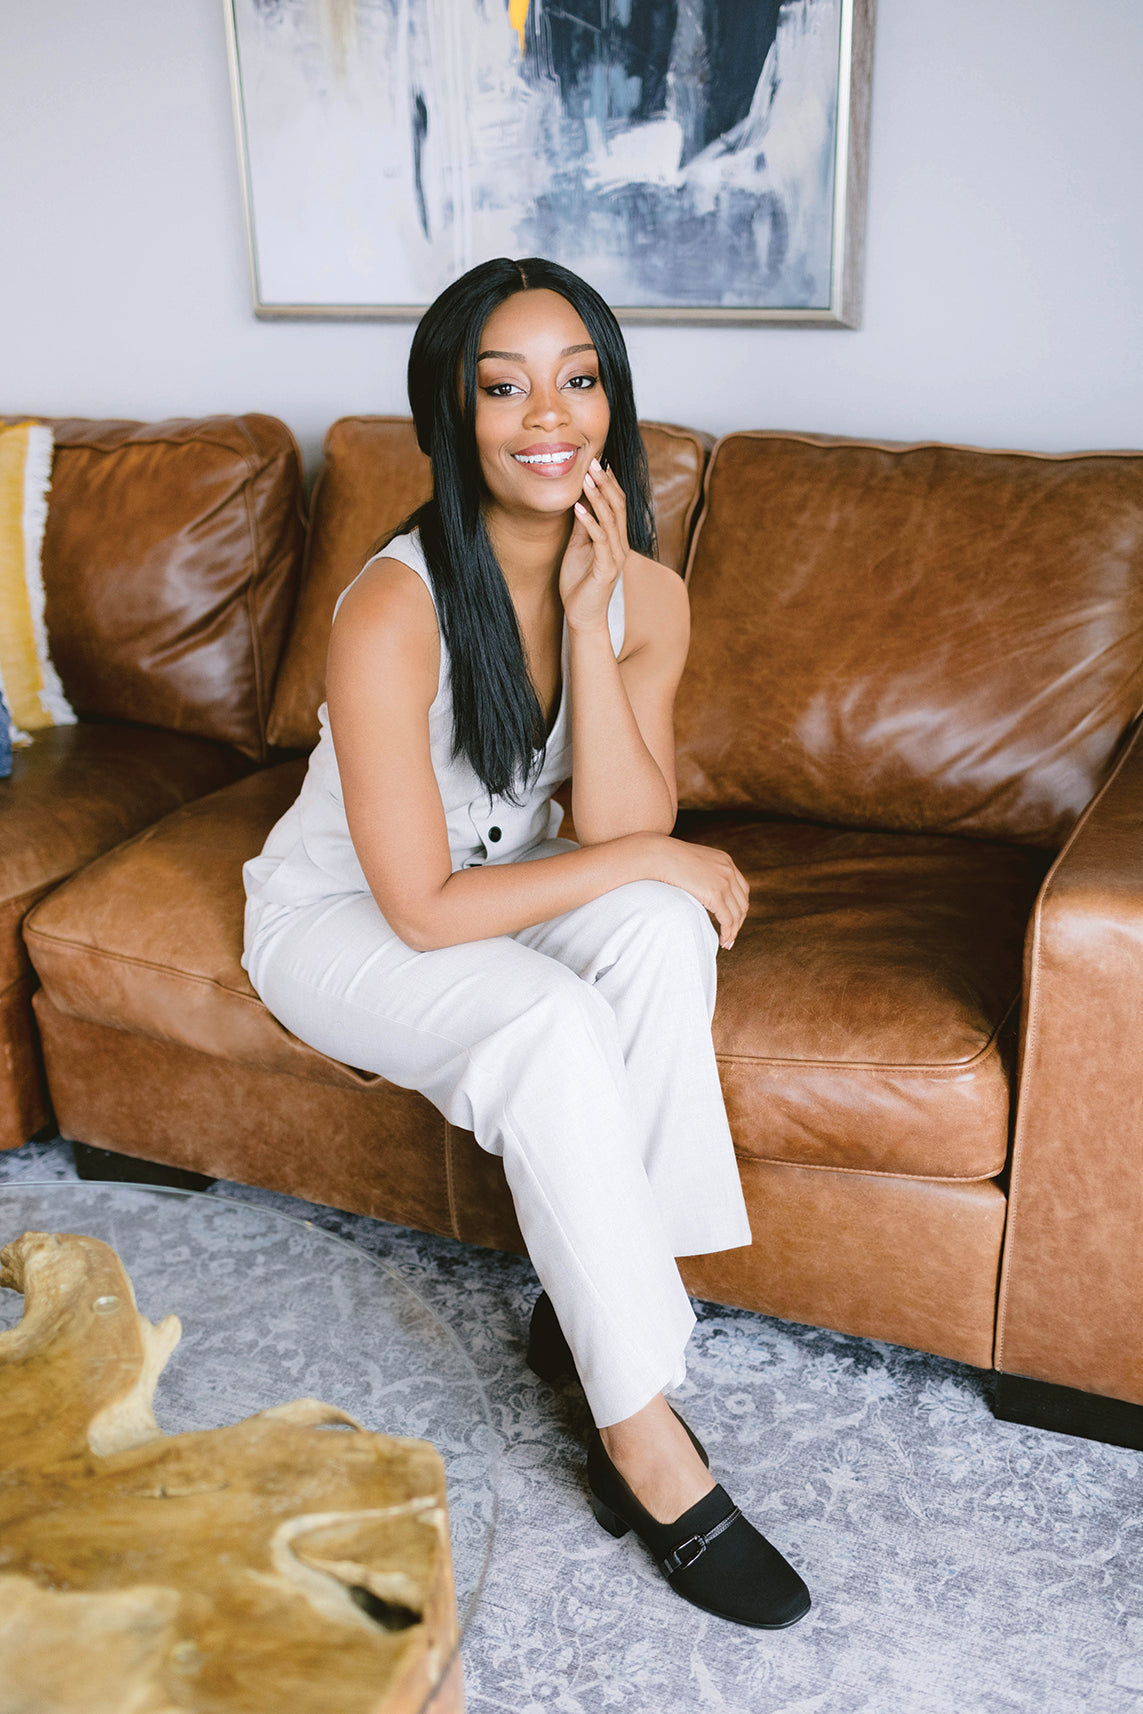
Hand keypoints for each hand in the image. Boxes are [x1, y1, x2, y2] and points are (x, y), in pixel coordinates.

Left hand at [559, 458, 629, 633]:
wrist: (582, 616)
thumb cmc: (579, 585)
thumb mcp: (578, 549)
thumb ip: (583, 528)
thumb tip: (580, 502)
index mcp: (615, 540)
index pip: (617, 505)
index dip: (610, 484)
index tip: (599, 463)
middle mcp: (620, 546)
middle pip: (618, 506)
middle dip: (606, 483)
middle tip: (594, 462)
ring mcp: (616, 557)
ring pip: (611, 519)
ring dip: (598, 496)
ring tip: (586, 478)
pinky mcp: (606, 568)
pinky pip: (600, 539)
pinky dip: (588, 521)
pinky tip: (578, 507)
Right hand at [635, 834, 749, 949]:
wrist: (658, 855)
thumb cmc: (666, 858)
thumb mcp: (692, 862)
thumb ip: (701, 874)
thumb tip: (698, 889)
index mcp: (725, 861)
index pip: (741, 889)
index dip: (738, 907)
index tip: (731, 920)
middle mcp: (729, 870)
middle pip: (742, 903)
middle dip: (738, 922)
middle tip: (730, 937)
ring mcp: (724, 882)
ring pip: (737, 914)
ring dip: (733, 931)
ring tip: (726, 943)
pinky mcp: (715, 894)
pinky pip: (728, 920)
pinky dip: (727, 933)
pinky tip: (722, 941)